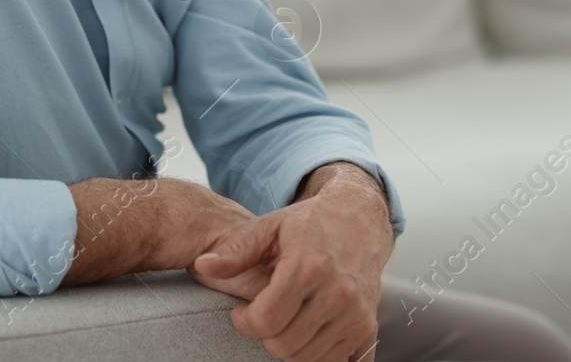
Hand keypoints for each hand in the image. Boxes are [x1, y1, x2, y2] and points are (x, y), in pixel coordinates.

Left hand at [190, 172, 392, 361]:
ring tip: (284, 319)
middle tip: (262, 315)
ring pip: (307, 359)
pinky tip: (308, 332)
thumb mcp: (269, 227)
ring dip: (288, 346)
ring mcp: (356, 315)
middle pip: (284, 345)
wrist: (358, 221)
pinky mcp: (367, 329)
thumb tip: (202, 265)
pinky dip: (317, 355)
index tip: (241, 312)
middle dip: (264, 335)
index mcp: (308, 267)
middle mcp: (337, 294)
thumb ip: (235, 251)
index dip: (244, 322)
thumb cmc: (310, 223)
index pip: (266, 320)